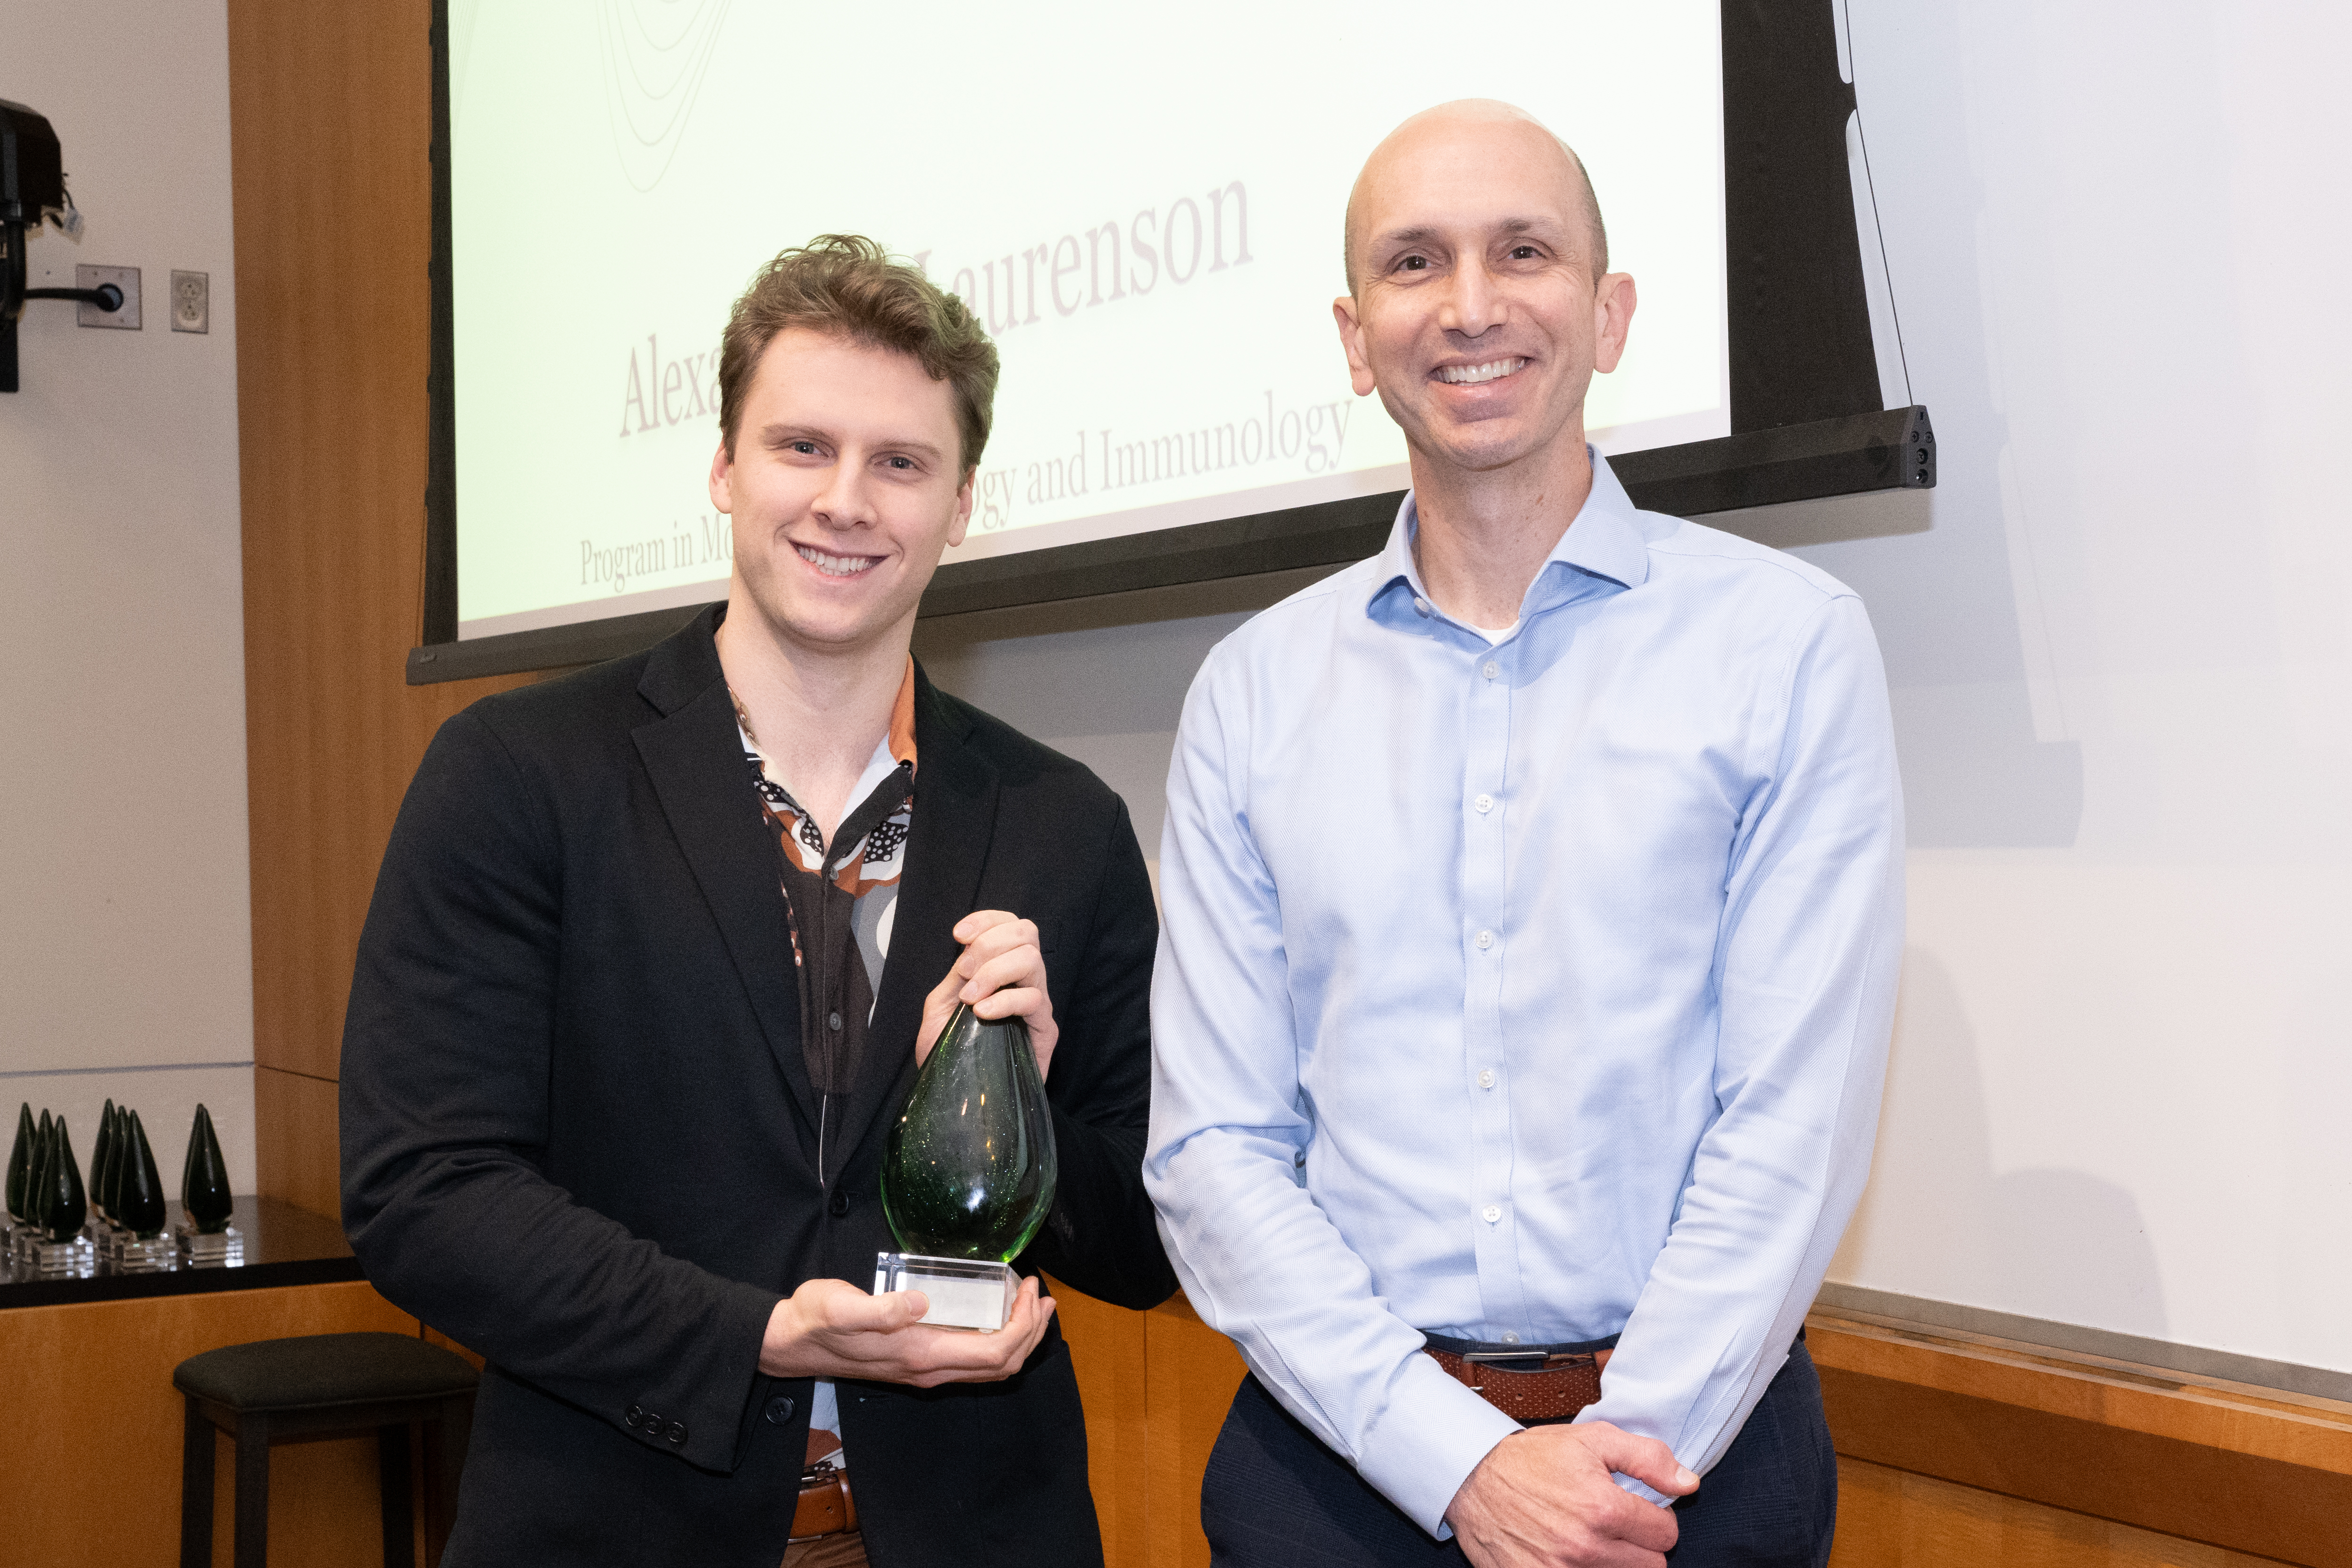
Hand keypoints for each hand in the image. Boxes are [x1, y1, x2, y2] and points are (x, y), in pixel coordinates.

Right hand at [757, 1275, 1056, 1387]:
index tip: (1031, 1290)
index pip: (994, 1352)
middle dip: (1031, 1333)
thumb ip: (881, 1309)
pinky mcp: (917, 1363)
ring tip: (1031, 1306)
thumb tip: (920, 1302)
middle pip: (1001, 1365)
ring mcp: (924, 1371)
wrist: (790, 1343)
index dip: (1022, 1325)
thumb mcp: (843, 1307)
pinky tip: (994, 1314)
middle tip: (1043, 1297)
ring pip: (989, 1368)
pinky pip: (971, 1360)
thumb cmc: (816, 1320)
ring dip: (1018, 1339)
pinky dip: (996, 1340)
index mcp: (921, 1355)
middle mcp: (929, 1370)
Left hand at [916, 910, 1057, 1078]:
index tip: (959, 935)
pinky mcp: (1045, 1029)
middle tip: (965, 974)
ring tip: (971, 998)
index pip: (1009, 925)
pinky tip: (983, 1014)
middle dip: (990, 945)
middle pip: (1026, 933)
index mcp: (1000, 967)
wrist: (957, 1093)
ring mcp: (1037, 1002)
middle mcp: (1023, 979)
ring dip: (995, 971)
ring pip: (1032, 960)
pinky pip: (1033, 1000)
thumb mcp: (940, 1005)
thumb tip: (968, 950)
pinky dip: (1005, 1000)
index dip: (987, 920)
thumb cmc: (948, 1050)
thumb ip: (956, 976)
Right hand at [1444, 1423, 1696, 1567]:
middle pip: (1651, 1566)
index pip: (1666, 1534)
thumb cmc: (1533, 1458)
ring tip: (1591, 1538)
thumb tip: (1689, 1482)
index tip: (1637, 1509)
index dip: (1655, 1518)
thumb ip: (1647, 1458)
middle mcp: (1585, 1547)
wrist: (1473, 1479)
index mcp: (1603, 1508)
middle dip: (1640, 1545)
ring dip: (1614, 1562)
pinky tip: (1571, 1555)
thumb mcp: (1593, 1439)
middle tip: (1615, 1525)